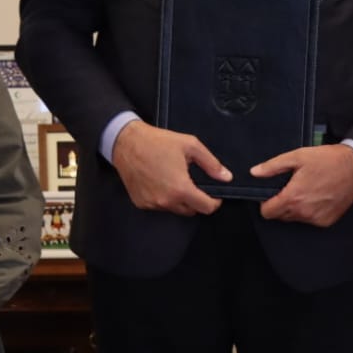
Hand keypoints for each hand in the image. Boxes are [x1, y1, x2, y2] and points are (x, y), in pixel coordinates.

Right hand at [110, 120, 227, 215]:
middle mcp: (166, 201)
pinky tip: (160, 182)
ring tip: (174, 179)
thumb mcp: (190, 145)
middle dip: (196, 200)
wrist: (126, 142)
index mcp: (181, 188)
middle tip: (192, 182)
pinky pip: (159, 206)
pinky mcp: (141, 203)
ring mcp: (152, 203)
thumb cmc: (158, 142)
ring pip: (174, 209)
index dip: (214, 202)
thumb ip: (211, 164)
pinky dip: (163, 198)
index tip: (214, 194)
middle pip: (191, 210)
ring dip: (179, 200)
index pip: (206, 208)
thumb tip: (226, 177)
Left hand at [251, 144, 352, 225]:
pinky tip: (317, 195)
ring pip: (295, 218)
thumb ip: (272, 166)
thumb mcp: (297, 156)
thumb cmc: (328, 160)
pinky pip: (310, 220)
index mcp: (293, 197)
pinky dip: (309, 211)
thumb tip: (255, 172)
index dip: (265, 202)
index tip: (272, 193)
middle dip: (280, 203)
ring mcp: (317, 218)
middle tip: (291, 187)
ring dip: (295, 207)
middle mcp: (304, 212)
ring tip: (306, 189)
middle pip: (280, 216)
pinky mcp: (327, 221)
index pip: (267, 212)